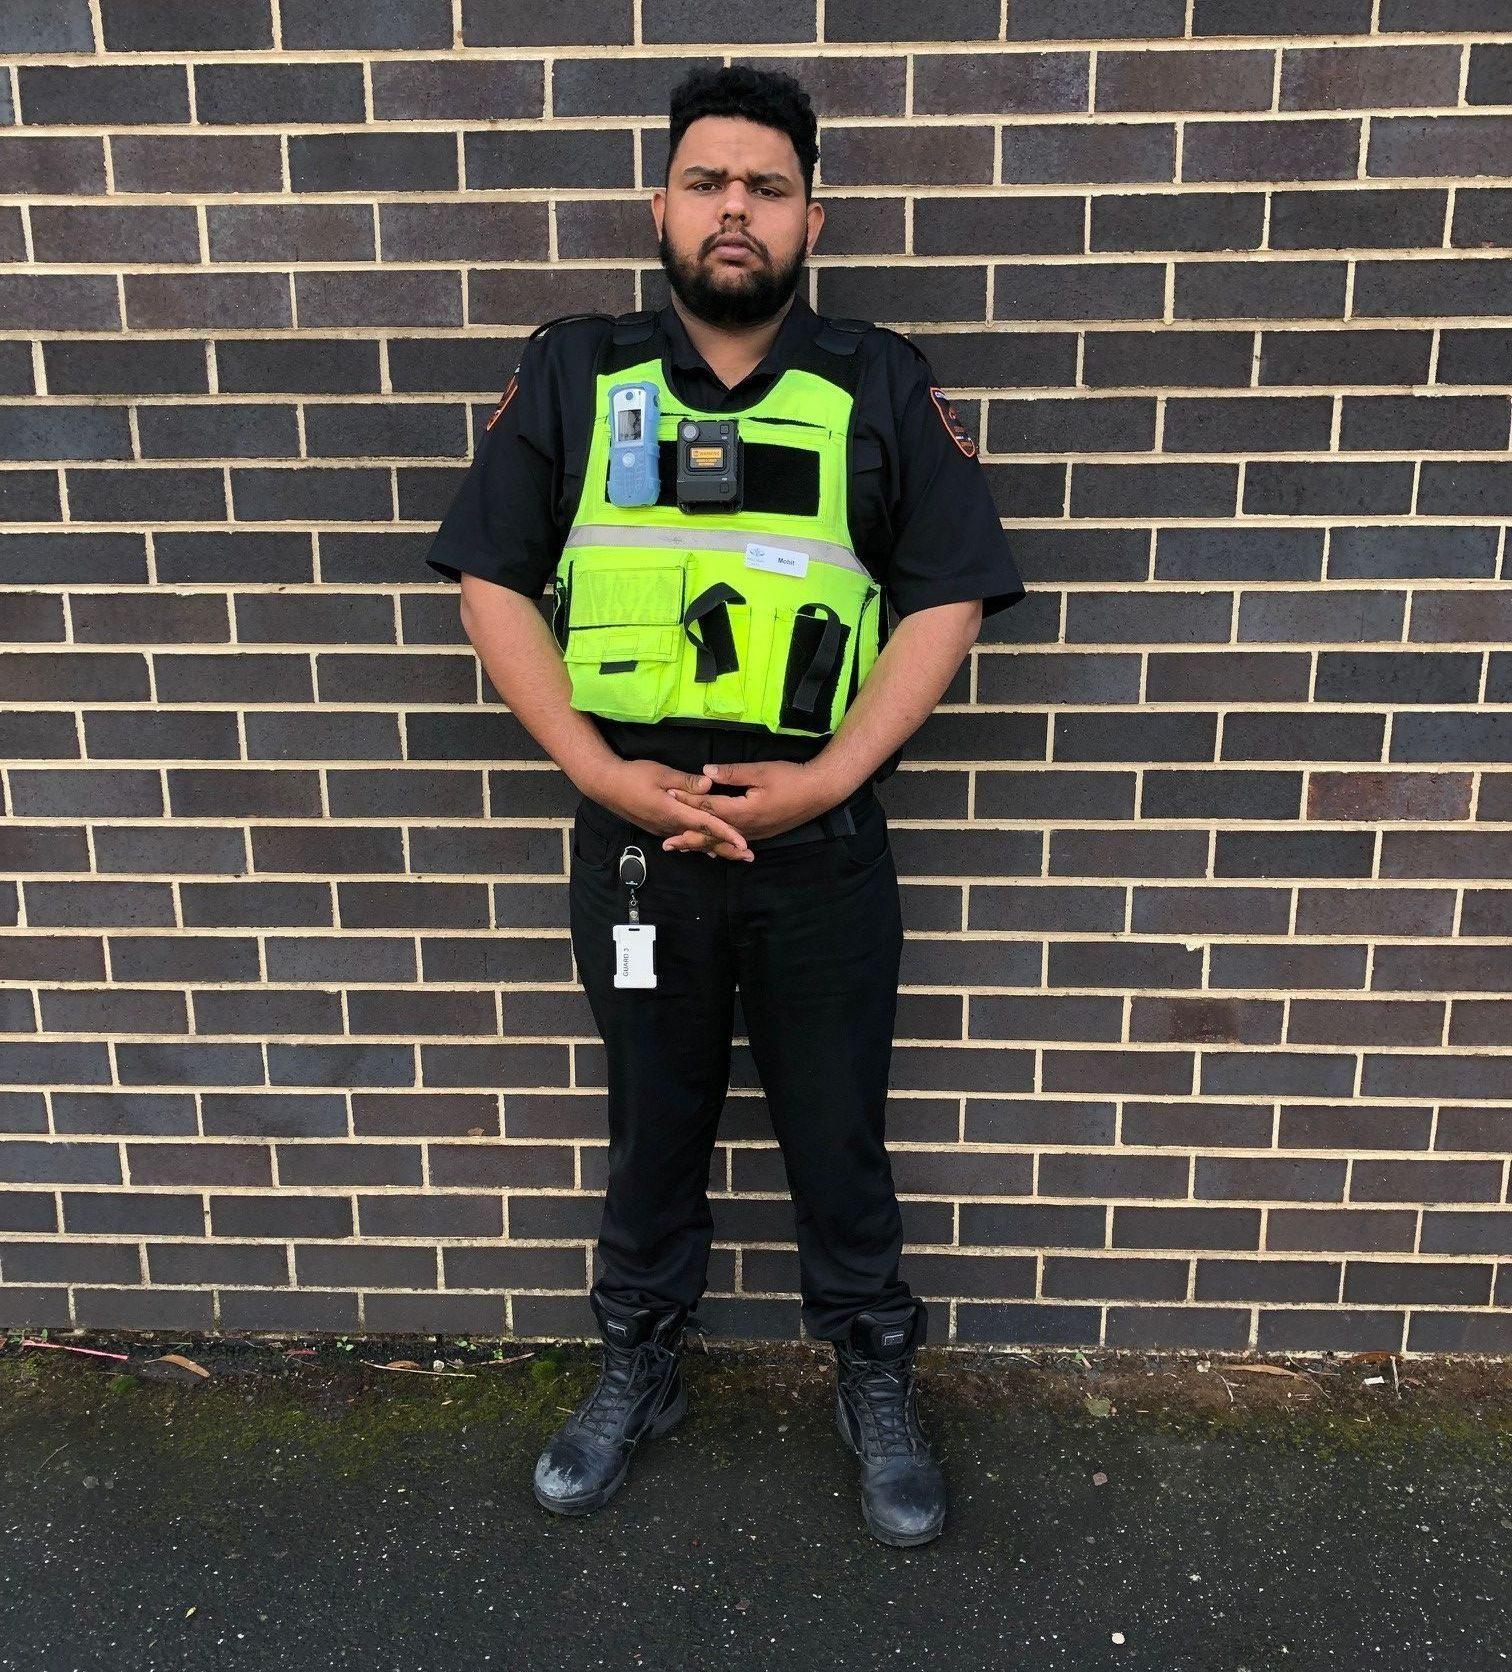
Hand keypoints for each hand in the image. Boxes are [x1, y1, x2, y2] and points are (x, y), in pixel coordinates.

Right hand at [586, 758, 754, 860]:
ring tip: (735, 855)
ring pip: (694, 842)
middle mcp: (670, 826)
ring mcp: (664, 829)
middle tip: (748, 857)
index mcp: (673, 812)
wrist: (607, 786)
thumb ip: (685, 781)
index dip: (726, 833)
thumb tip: (709, 785)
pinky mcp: (659, 828)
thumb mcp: (661, 773)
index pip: (706, 825)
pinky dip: (700, 844)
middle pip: (703, 840)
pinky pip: (685, 839)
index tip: (743, 843)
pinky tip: (709, 849)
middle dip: (727, 848)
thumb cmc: (633, 776)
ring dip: (716, 848)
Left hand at [661, 759, 841, 855]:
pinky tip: (712, 849)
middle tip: (667, 844)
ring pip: (723, 842)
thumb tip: (705, 773)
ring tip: (683, 849)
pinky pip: (734, 842)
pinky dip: (720, 846)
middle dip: (689, 836)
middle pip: (712, 834)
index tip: (669, 798)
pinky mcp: (761, 833)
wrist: (819, 792)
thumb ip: (732, 773)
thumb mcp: (761, 771)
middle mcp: (746, 827)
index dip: (688, 801)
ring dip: (702, 844)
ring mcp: (755, 833)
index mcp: (743, 811)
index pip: (709, 807)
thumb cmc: (791, 778)